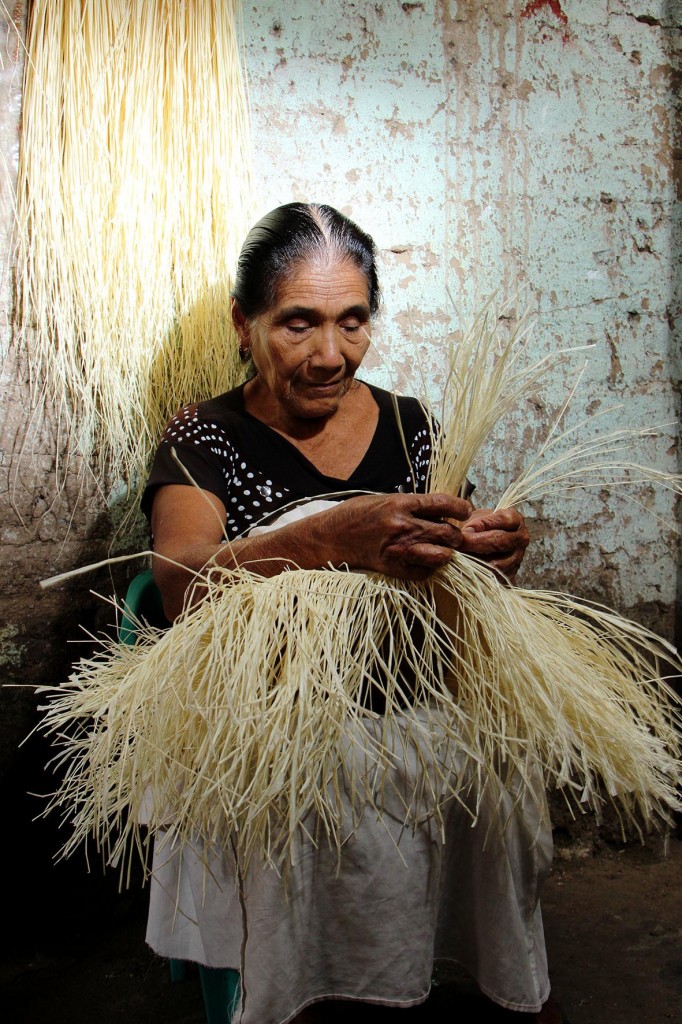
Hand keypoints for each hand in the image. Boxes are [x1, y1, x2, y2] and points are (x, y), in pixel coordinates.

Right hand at [323, 492, 471, 579]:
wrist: (330, 537)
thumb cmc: (356, 515)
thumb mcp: (384, 500)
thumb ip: (412, 505)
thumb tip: (440, 511)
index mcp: (400, 504)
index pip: (443, 503)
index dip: (461, 508)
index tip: (465, 511)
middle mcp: (402, 526)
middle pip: (448, 532)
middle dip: (457, 535)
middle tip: (455, 535)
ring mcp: (398, 549)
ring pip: (441, 555)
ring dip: (447, 553)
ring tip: (444, 549)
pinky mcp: (393, 568)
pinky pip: (424, 572)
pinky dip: (430, 568)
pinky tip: (425, 561)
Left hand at [458, 507, 528, 580]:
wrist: (483, 540)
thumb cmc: (479, 526)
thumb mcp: (476, 517)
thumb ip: (472, 523)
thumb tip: (465, 535)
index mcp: (516, 520)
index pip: (503, 520)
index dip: (482, 524)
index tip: (465, 529)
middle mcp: (521, 539)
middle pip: (500, 542)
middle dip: (476, 543)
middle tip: (458, 544)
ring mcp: (518, 558)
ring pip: (497, 563)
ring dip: (476, 561)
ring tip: (459, 556)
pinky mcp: (511, 575)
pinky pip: (495, 577)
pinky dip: (478, 574)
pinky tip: (465, 568)